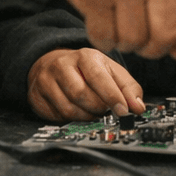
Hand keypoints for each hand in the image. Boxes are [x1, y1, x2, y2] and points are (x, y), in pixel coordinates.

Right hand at [27, 47, 144, 121]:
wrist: (53, 64)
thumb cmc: (87, 70)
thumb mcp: (111, 72)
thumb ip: (128, 88)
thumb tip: (138, 107)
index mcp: (85, 56)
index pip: (98, 77)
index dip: (112, 96)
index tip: (123, 110)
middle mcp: (62, 65)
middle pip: (82, 95)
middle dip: (98, 108)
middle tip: (104, 110)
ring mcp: (46, 80)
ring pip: (69, 109)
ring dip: (85, 116)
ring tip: (91, 110)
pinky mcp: (36, 96)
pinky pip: (56, 116)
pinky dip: (70, 119)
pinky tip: (75, 110)